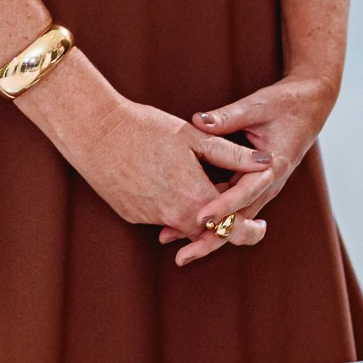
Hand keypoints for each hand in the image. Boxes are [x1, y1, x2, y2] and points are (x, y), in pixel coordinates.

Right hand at [16, 53, 272, 249]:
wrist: (95, 133)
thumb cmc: (148, 129)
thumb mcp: (196, 138)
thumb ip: (233, 155)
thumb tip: (267, 162)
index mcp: (192, 196)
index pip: (228, 227)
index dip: (247, 230)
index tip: (260, 227)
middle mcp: (170, 214)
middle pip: (206, 233)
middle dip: (226, 228)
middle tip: (247, 221)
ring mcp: (147, 216)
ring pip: (182, 226)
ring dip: (200, 219)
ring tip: (215, 201)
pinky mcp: (131, 214)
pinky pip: (162, 218)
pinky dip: (176, 210)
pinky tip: (181, 192)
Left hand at [166, 72, 338, 266]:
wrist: (310, 106)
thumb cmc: (286, 104)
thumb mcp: (257, 106)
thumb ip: (227, 116)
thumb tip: (197, 121)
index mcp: (274, 164)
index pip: (247, 192)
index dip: (224, 206)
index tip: (200, 218)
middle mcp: (270, 182)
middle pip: (241, 218)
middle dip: (212, 237)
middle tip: (183, 254)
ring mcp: (263, 187)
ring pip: (236, 217)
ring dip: (208, 232)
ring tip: (173, 242)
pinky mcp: (255, 186)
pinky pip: (234, 206)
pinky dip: (213, 217)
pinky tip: (184, 223)